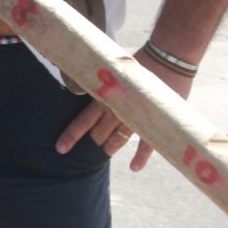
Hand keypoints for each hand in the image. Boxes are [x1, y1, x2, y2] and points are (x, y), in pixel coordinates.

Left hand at [55, 47, 194, 169]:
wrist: (167, 59)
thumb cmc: (137, 63)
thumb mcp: (113, 71)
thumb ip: (102, 82)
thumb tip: (85, 81)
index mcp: (105, 98)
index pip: (83, 120)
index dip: (71, 135)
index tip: (60, 148)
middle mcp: (117, 110)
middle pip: (99, 132)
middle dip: (93, 142)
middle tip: (86, 150)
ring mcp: (136, 118)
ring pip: (118, 139)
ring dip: (110, 147)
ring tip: (104, 154)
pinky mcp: (155, 122)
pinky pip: (147, 145)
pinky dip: (140, 157)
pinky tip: (134, 168)